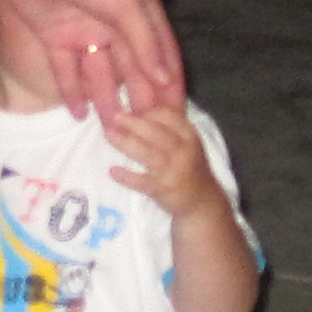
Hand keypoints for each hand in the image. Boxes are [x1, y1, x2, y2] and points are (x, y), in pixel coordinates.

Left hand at [0, 0, 179, 124]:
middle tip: (148, 129)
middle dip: (140, 96)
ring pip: (99, 74)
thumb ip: (144, 41)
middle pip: (132, 66)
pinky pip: (66, 71)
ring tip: (114, 130)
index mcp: (139, 6)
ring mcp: (84, 29)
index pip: (161, 50)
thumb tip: (164, 79)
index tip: (177, 111)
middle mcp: (114, 20)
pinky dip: (72, 92)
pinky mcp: (55, 36)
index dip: (170, 81)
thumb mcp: (123, 2)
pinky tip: (79, 115)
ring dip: (107, 100)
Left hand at [103, 104, 222, 223]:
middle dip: (133, 123)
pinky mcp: (163, 189)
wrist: (202, 201)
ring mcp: (173, 171)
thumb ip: (170, 129)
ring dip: (125, 143)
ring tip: (109, 135)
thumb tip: (140, 113)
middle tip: (115, 117)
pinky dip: (126, 176)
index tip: (133, 111)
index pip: (169, 117)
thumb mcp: (188, 145)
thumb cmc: (189, 168)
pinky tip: (113, 171)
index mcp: (189, 136)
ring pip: (147, 154)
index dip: (149, 112)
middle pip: (155, 133)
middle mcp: (183, 151)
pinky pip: (141, 181)